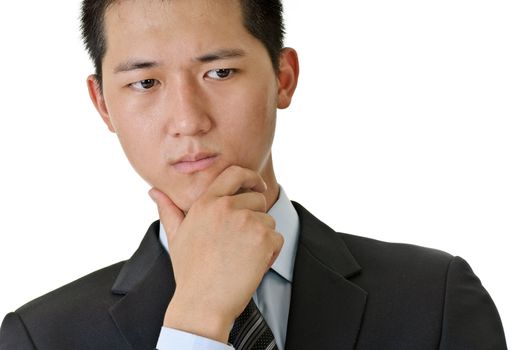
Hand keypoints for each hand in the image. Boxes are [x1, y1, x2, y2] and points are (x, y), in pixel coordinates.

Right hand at [149, 165, 283, 343]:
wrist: (202, 303)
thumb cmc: (190, 272)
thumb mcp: (176, 237)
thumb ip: (168, 210)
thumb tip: (154, 191)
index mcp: (206, 203)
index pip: (234, 173)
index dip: (251, 177)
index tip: (257, 186)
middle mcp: (226, 207)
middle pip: (257, 199)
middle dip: (256, 219)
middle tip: (241, 244)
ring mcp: (246, 221)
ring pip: (269, 221)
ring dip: (262, 239)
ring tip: (242, 258)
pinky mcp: (262, 238)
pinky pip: (277, 238)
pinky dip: (271, 253)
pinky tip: (252, 266)